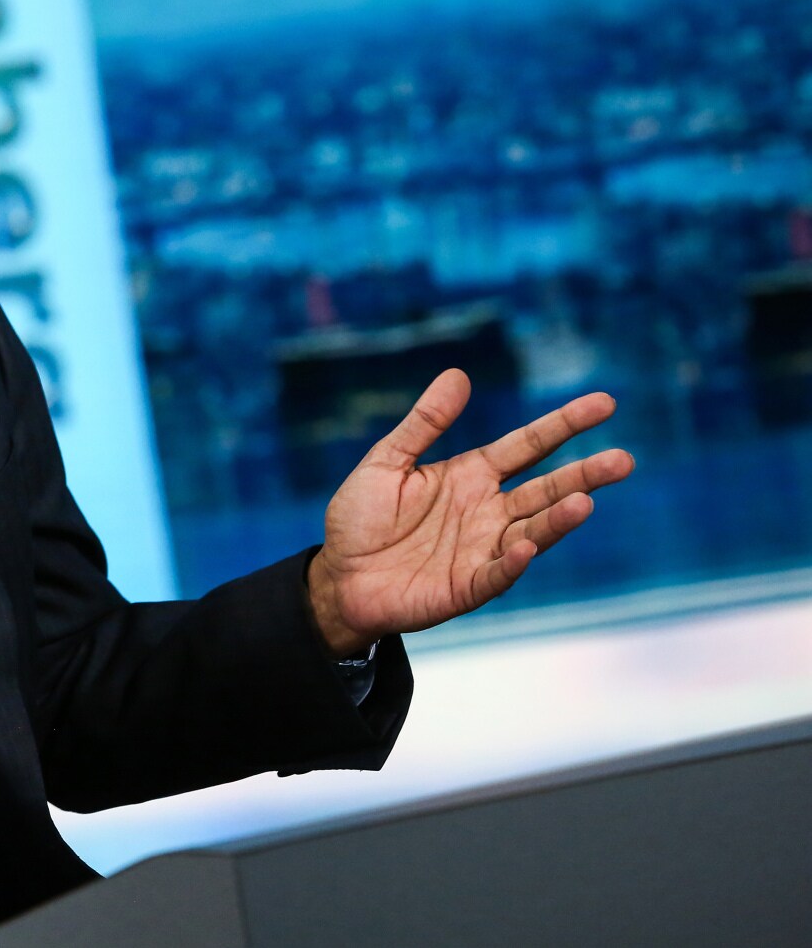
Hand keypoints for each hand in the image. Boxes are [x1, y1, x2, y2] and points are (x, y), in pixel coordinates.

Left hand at [306, 369, 634, 656]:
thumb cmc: (361, 518)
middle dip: (584, 475)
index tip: (605, 404)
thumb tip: (458, 375)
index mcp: (472, 475)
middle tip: (624, 460)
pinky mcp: (467, 586)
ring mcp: (482, 549)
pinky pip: (497, 573)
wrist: (337, 576)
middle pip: (545, 489)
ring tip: (585, 501)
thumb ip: (424, 423)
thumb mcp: (388, 461)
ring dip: (558, 519)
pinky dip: (514, 561)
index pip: (528, 445)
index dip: (564, 425)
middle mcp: (488, 511)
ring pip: (532, 530)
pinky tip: (527, 546)